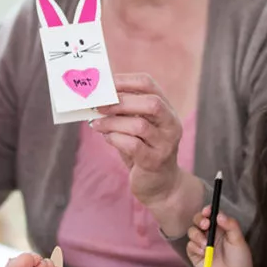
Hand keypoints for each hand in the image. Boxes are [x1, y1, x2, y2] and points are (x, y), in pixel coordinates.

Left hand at [90, 73, 183, 205]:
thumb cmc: (143, 151)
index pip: (149, 84)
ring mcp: (166, 144)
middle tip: (99, 105)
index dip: (124, 80)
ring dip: (113, 123)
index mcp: (166, 110)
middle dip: (121, 101)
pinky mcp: (155, 161)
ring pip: (140, 125)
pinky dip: (116, 139)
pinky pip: (133, 145)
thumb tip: (96, 97)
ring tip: (97, 124)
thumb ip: (123, 112)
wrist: (161, 186)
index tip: (104, 84)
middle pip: (151, 102)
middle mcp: (171, 124)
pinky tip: (108, 139)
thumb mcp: (137, 127)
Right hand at [186, 207, 255, 266]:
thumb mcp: (238, 240)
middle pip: (199, 220)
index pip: (211, 214)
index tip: (208, 211)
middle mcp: (210, 234)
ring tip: (206, 245)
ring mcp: (201, 243)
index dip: (208, 211)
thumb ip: (231, 225)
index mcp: (221, 228)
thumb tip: (219, 215)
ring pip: (192, 231)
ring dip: (197, 235)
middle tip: (205, 225)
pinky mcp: (195, 254)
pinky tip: (203, 252)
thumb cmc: (239, 260)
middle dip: (200, 219)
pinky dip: (194, 247)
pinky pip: (189, 245)